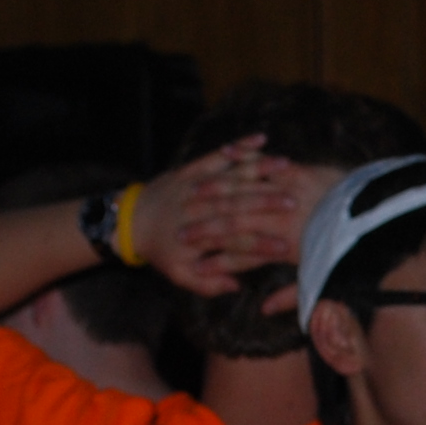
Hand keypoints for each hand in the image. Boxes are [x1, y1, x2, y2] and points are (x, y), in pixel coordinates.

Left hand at [130, 140, 306, 296]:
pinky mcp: (193, 168)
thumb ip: (208, 284)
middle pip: (235, 203)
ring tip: (286, 165)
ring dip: (259, 168)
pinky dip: (240, 146)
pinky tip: (262, 139)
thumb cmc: (160, 251)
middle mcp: (197, 208)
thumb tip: (236, 285)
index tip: (286, 248)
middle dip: (266, 201)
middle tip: (294, 202)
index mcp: (196, 237)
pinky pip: (218, 155)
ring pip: (230, 175)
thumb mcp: (179, 275)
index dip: (259, 245)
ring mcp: (195, 184)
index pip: (233, 241)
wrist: (130, 221)